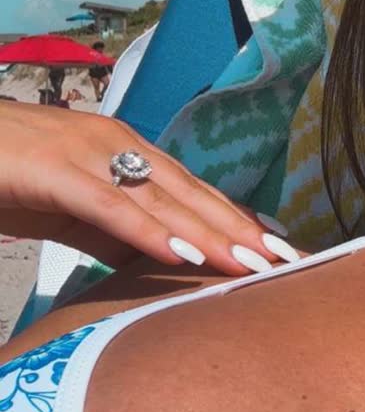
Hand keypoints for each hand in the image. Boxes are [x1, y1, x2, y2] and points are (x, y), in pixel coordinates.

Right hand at [0, 102, 302, 275]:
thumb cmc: (4, 175)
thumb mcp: (68, 208)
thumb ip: (111, 231)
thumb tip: (159, 261)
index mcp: (124, 152)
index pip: (194, 192)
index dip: (238, 222)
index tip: (281, 253)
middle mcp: (117, 145)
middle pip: (192, 195)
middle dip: (242, 231)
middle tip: (290, 265)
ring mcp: (89, 154)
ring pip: (163, 200)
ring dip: (212, 235)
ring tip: (255, 265)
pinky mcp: (56, 172)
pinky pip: (111, 207)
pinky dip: (150, 233)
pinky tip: (184, 256)